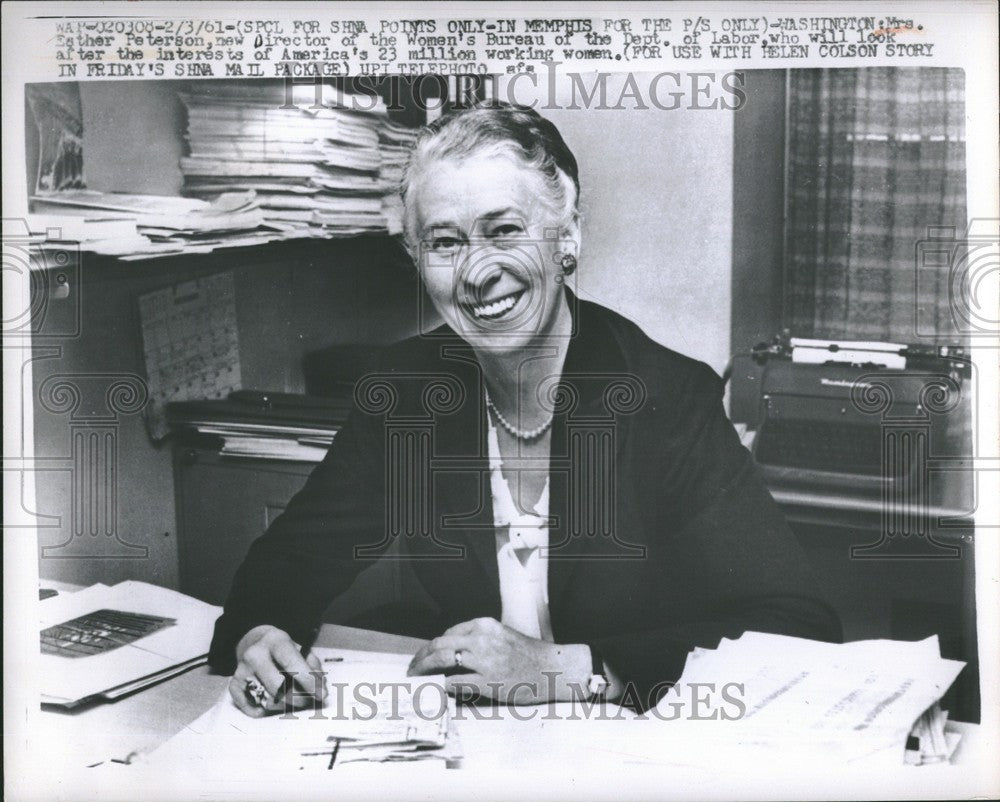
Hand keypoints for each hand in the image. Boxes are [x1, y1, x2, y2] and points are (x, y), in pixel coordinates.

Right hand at [228, 625, 324, 717]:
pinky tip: (271, 702)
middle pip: (278, 687)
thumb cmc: (282, 650)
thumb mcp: (300, 648)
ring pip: (267, 700)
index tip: (321, 694)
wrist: (254, 642)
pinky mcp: (234, 684)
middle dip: (298, 698)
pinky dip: (262, 710)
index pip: (292, 663)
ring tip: (292, 698)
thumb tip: (320, 688)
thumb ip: (313, 666)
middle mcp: (255, 654)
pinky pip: (250, 707)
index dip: (309, 682)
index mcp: (275, 641)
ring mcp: (241, 670)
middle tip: (308, 700)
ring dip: (284, 705)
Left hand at [406, 617, 589, 704]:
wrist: (552, 669)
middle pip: (439, 645)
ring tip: (416, 680)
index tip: (423, 656)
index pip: (448, 634)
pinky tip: (435, 691)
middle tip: (411, 669)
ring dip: (424, 671)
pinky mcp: (487, 681)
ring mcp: (483, 660)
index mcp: (484, 625)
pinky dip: (441, 686)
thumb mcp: (501, 637)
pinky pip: (454, 682)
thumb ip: (478, 641)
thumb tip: (452, 654)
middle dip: (420, 658)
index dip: (431, 647)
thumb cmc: (528, 655)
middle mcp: (481, 638)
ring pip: (441, 660)